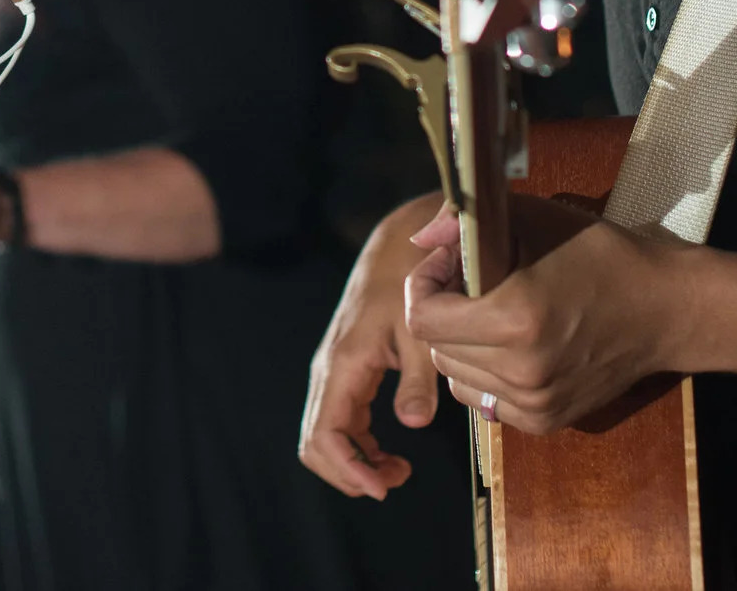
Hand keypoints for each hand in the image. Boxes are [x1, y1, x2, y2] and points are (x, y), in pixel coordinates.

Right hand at [299, 194, 448, 500]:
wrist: (398, 249)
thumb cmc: (410, 285)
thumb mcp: (421, 331)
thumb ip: (418, 379)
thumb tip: (413, 423)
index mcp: (344, 364)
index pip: (326, 435)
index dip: (349, 469)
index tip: (384, 488)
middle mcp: (329, 372)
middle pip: (316, 444)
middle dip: (349, 473)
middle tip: (393, 483)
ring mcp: (334, 373)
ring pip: (325, 436)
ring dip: (354, 463)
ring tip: (397, 472)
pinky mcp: (346, 373)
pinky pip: (339, 422)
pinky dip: (358, 447)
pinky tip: (390, 454)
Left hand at [407, 197, 694, 435]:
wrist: (665, 309)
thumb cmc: (599, 255)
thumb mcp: (532, 219)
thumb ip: (463, 224)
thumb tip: (418, 241)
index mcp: (514, 320)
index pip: (423, 319)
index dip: (423, 285)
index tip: (448, 264)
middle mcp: (520, 370)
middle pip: (435, 348)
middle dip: (441, 311)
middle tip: (469, 284)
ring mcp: (534, 402)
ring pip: (455, 377)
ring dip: (459, 344)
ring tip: (490, 314)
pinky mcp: (546, 420)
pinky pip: (484, 400)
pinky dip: (485, 373)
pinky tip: (512, 345)